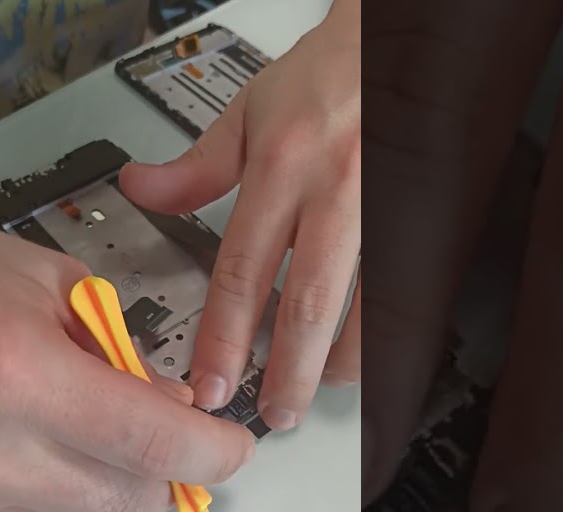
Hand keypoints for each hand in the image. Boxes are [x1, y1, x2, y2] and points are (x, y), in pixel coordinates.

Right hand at [0, 221, 255, 511]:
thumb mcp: (39, 281)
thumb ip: (117, 345)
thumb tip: (169, 404)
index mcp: (14, 375)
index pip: (151, 442)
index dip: (211, 451)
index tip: (230, 446)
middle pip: (126, 502)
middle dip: (170, 471)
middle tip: (174, 435)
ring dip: (121, 505)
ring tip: (110, 454)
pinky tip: (60, 479)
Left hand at [121, 0, 361, 431]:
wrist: (396, 46)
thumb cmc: (327, 76)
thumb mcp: (248, 110)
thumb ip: (196, 167)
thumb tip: (142, 190)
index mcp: (284, 166)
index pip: (243, 268)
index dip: (224, 335)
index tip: (210, 383)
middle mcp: (335, 190)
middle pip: (307, 299)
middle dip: (286, 368)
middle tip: (269, 413)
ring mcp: (383, 208)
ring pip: (365, 303)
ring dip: (340, 359)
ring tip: (314, 393)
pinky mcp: (419, 219)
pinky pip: (404, 291)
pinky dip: (383, 334)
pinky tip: (363, 357)